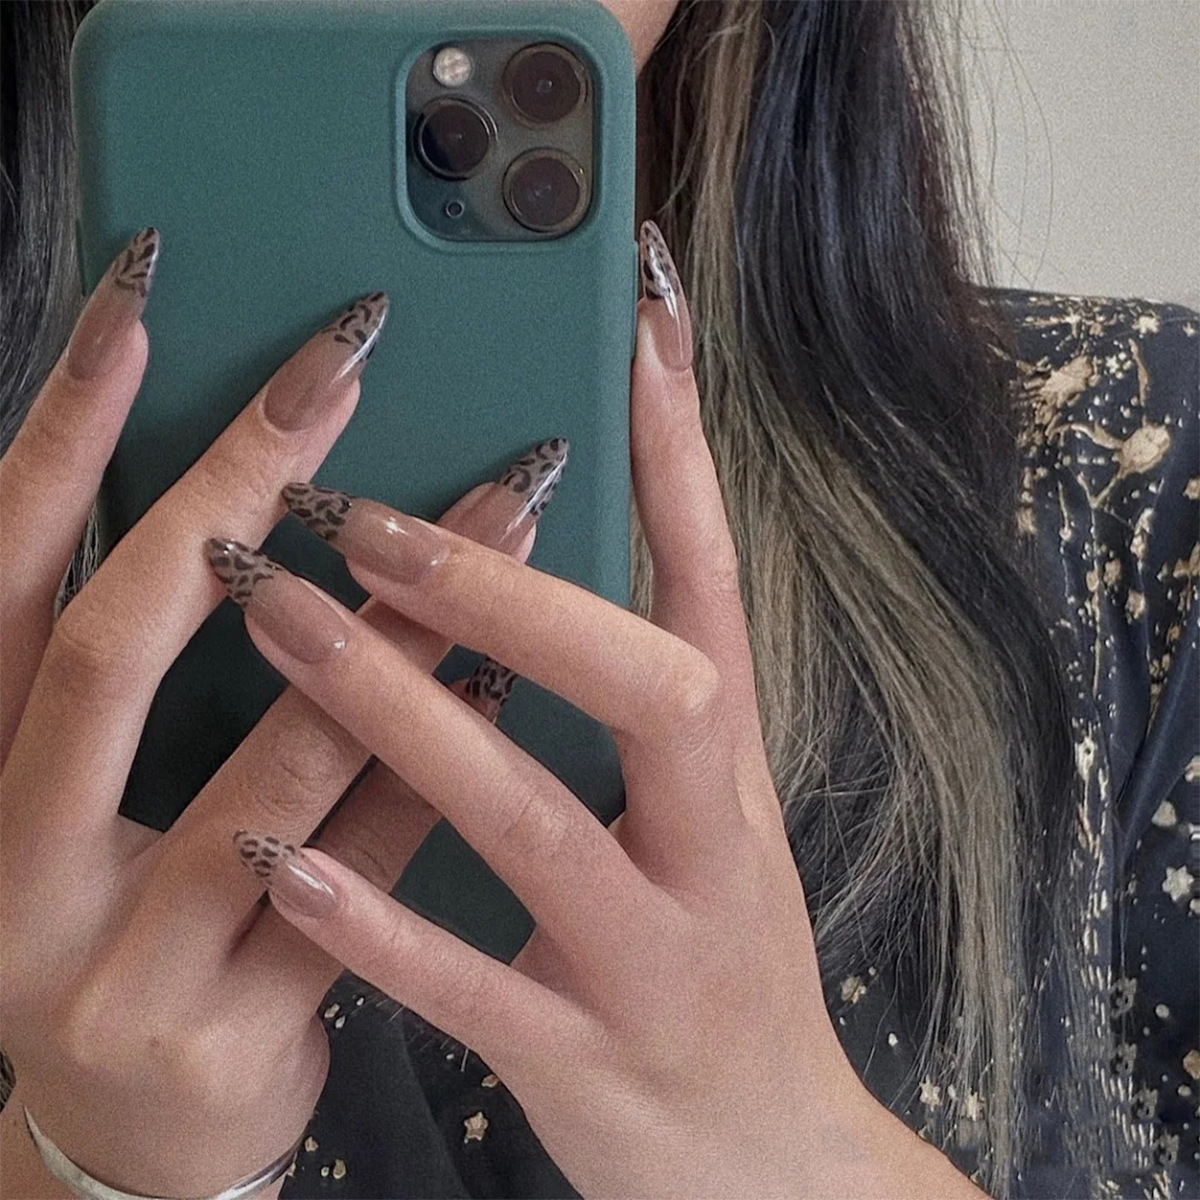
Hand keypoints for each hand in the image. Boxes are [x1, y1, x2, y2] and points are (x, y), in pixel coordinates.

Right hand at [0, 227, 564, 1196]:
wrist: (137, 1139)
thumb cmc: (131, 924)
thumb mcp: (105, 794)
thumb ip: (152, 671)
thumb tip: (261, 496)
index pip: (6, 571)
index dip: (60, 432)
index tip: (141, 300)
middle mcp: (13, 861)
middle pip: (114, 646)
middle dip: (230, 487)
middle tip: (342, 366)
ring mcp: (109, 963)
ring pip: (263, 772)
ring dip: (388, 635)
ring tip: (495, 501)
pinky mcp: (219, 1034)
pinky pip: (354, 884)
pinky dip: (427, 780)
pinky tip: (508, 691)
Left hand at [208, 223, 986, 1198]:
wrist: (769, 1165)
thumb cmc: (717, 960)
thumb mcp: (698, 818)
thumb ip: (622, 703)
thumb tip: (525, 566)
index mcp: (732, 772)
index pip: (716, 578)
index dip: (684, 447)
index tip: (638, 314)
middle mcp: (711, 849)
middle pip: (641, 683)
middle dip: (509, 591)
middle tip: (370, 509)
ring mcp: (653, 958)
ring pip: (530, 821)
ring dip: (405, 716)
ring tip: (282, 623)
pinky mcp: (585, 1058)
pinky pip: (470, 985)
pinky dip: (376, 917)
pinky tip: (279, 849)